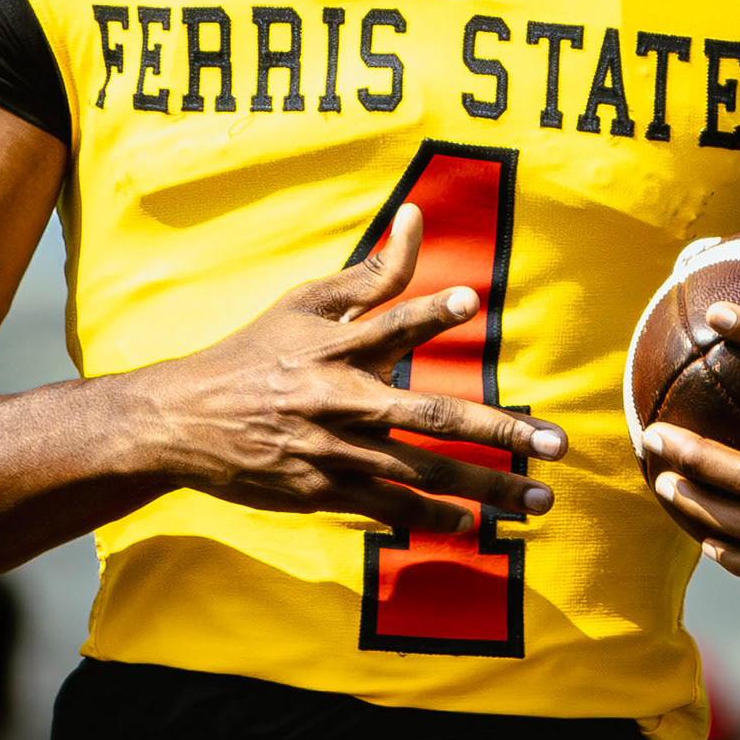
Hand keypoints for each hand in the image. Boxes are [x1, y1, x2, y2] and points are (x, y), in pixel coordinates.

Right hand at [125, 203, 566, 534]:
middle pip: (430, 416)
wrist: (183, 422)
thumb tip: (417, 215)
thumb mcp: (305, 304)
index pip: (386, 323)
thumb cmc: (255, 353)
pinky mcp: (320, 492)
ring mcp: (330, 453)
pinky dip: (432, 516)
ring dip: (486, 486)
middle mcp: (336, 400)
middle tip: (557, 444)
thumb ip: (372, 272)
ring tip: (539, 498)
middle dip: (501, 431)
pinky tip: (475, 523)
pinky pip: (387, 506)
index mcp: (331, 347)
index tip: (471, 300)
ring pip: (422, 473)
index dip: (427, 311)